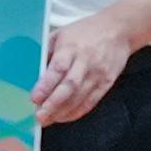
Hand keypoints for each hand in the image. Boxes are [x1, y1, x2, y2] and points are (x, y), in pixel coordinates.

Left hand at [31, 0, 147, 124]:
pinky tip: (65, 116)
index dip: (46, 86)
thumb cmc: (86, 32)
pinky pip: (91, 101)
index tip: (34, 98)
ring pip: (80, 97)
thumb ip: (46, 53)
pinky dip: (77, 111)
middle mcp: (86, 62)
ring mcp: (98, 74)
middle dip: (53, 104)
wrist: (118, 30)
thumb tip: (31, 73)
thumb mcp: (61, 34)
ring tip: (49, 120)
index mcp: (71, 48)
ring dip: (63, 111)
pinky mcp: (107, 82)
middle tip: (39, 116)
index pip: (58, 69)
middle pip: (69, 87)